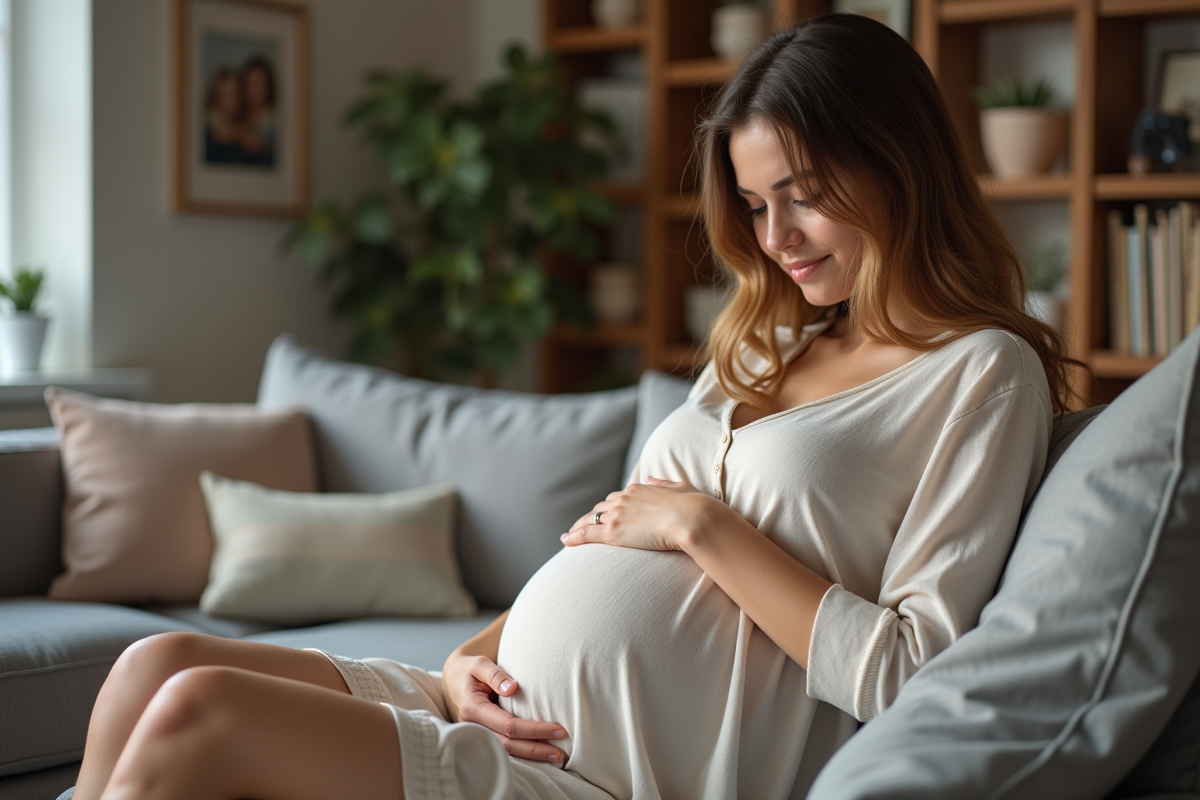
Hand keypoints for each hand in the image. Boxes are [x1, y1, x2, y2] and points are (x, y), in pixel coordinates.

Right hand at [441, 650, 567, 764]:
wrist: (452, 678)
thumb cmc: (468, 669)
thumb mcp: (479, 664)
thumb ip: (495, 674)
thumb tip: (513, 688)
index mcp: (472, 708)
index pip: (508, 725)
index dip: (534, 730)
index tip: (558, 730)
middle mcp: (473, 726)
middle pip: (508, 744)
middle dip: (535, 749)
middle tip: (560, 754)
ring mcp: (475, 734)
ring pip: (504, 751)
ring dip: (530, 756)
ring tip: (555, 758)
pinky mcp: (481, 736)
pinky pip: (501, 748)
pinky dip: (521, 753)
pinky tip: (538, 755)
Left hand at [561, 477, 715, 550]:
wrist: (692, 519)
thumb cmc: (693, 507)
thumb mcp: (679, 487)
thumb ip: (663, 483)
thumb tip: (651, 477)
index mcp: (639, 489)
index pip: (617, 497)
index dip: (610, 506)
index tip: (606, 514)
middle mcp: (624, 499)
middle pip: (601, 508)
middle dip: (592, 516)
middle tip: (584, 526)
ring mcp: (617, 515)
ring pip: (590, 520)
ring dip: (579, 527)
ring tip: (569, 535)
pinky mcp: (614, 532)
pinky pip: (587, 534)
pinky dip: (574, 537)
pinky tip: (565, 542)